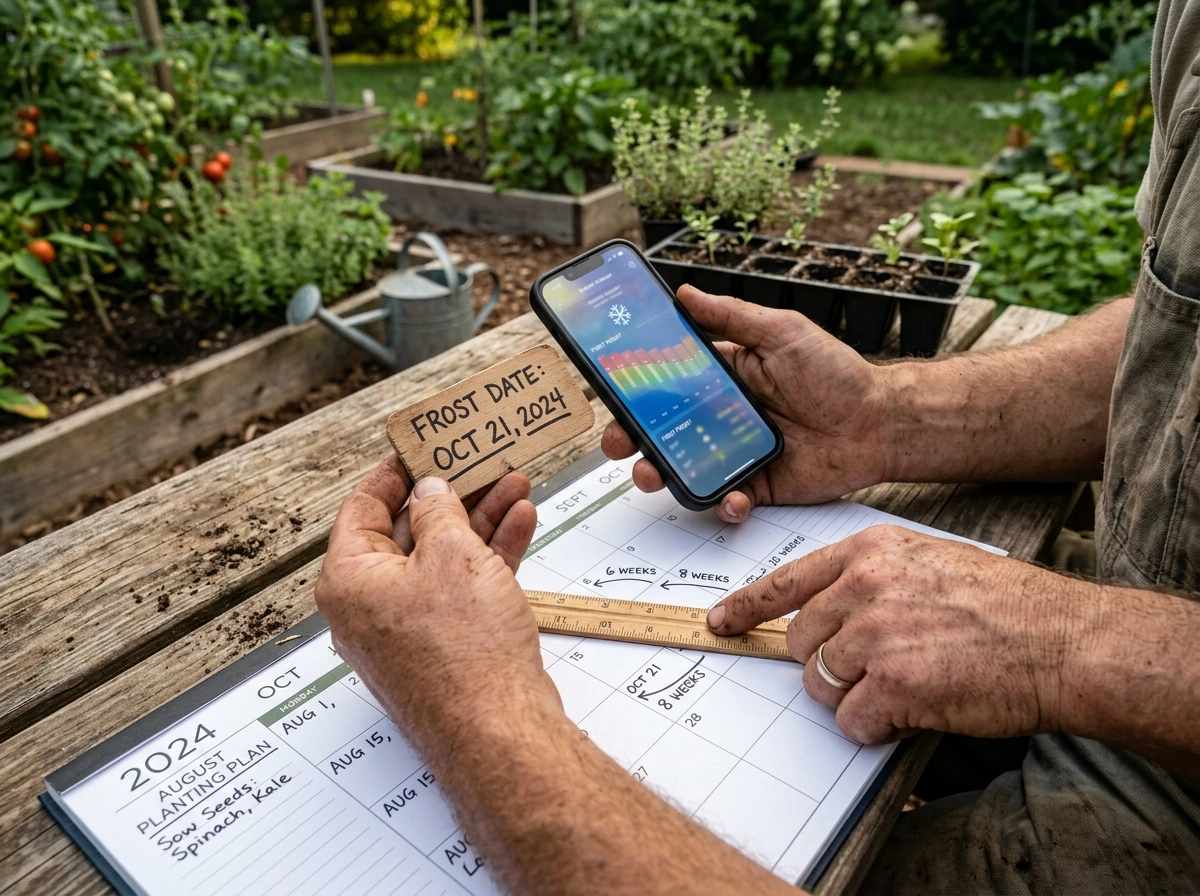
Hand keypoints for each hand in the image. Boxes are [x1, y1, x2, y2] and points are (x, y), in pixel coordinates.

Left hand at [316, 457, 556, 755]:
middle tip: (474, 462)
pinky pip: (461, 588)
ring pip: (441, 558)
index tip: (417, 448)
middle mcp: (370, 606)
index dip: (394, 473)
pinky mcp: (444, 646)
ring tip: (512, 484)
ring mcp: (408, 629)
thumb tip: (428, 492)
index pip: (361, 508)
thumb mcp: (451, 554)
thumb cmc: (464, 652)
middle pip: (406, 532)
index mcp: (350, 580)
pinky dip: (488, 556)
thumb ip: (438, 511)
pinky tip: (519, 523)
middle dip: (449, 493)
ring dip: (478, 519)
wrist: (498, 728)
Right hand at [602, 284, 894, 522]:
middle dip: (632, 438)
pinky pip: (724, 499)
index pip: (666, 382)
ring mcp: (735, 453)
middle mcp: (722, 416)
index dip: (635, 389)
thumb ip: (730, 316)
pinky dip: (721, 504)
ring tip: (652, 474)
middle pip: (662, 430)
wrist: (879, 424)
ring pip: (683, 468)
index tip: (610, 390)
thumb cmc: (836, 373)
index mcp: (723, 377)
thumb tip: (683, 293)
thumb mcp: (782, 332)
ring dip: (660, 474)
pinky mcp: (755, 486)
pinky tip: (731, 498)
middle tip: (618, 442)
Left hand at [707, 525, 1086, 742]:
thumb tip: (823, 614)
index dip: (748, 606)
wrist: (1061, 640)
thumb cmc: (1003, 606)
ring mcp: (876, 635)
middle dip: (827, 663)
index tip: (722, 623)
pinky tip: (915, 709)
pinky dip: (877, 727)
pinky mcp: (894, 684)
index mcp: (870, 553)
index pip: (787, 580)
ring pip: (820, 684)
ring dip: (855, 696)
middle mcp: (865, 588)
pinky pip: (851, 721)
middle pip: (799, 642)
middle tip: (878, 667)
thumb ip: (869, 579)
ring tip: (909, 684)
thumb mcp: (928, 562)